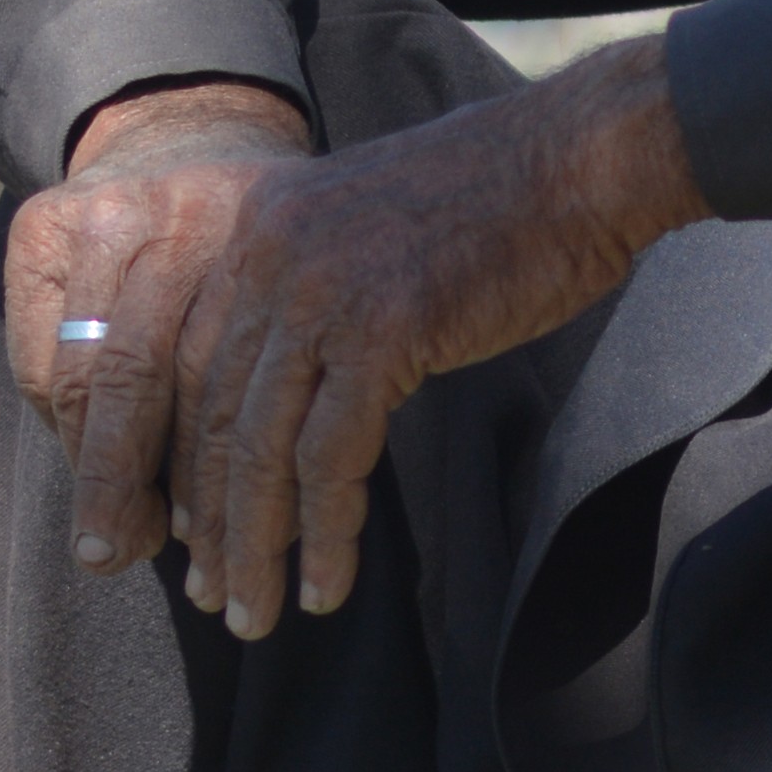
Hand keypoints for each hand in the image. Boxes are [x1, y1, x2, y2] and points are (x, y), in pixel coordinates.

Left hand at [5, 45, 705, 637]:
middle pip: (213, 412)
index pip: (189, 361)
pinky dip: (325, 534)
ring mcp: (322, 292)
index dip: (186, 458)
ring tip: (255, 614)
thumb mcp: (376, 229)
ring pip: (260, 447)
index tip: (190, 531)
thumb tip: (311, 380)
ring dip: (254, 545)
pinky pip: (331, 458)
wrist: (586, 157)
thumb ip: (325, 291)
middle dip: (209, 519)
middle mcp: (271, 254)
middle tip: (211, 594)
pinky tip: (326, 587)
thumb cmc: (505, 201)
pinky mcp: (382, 331)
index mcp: (261, 224)